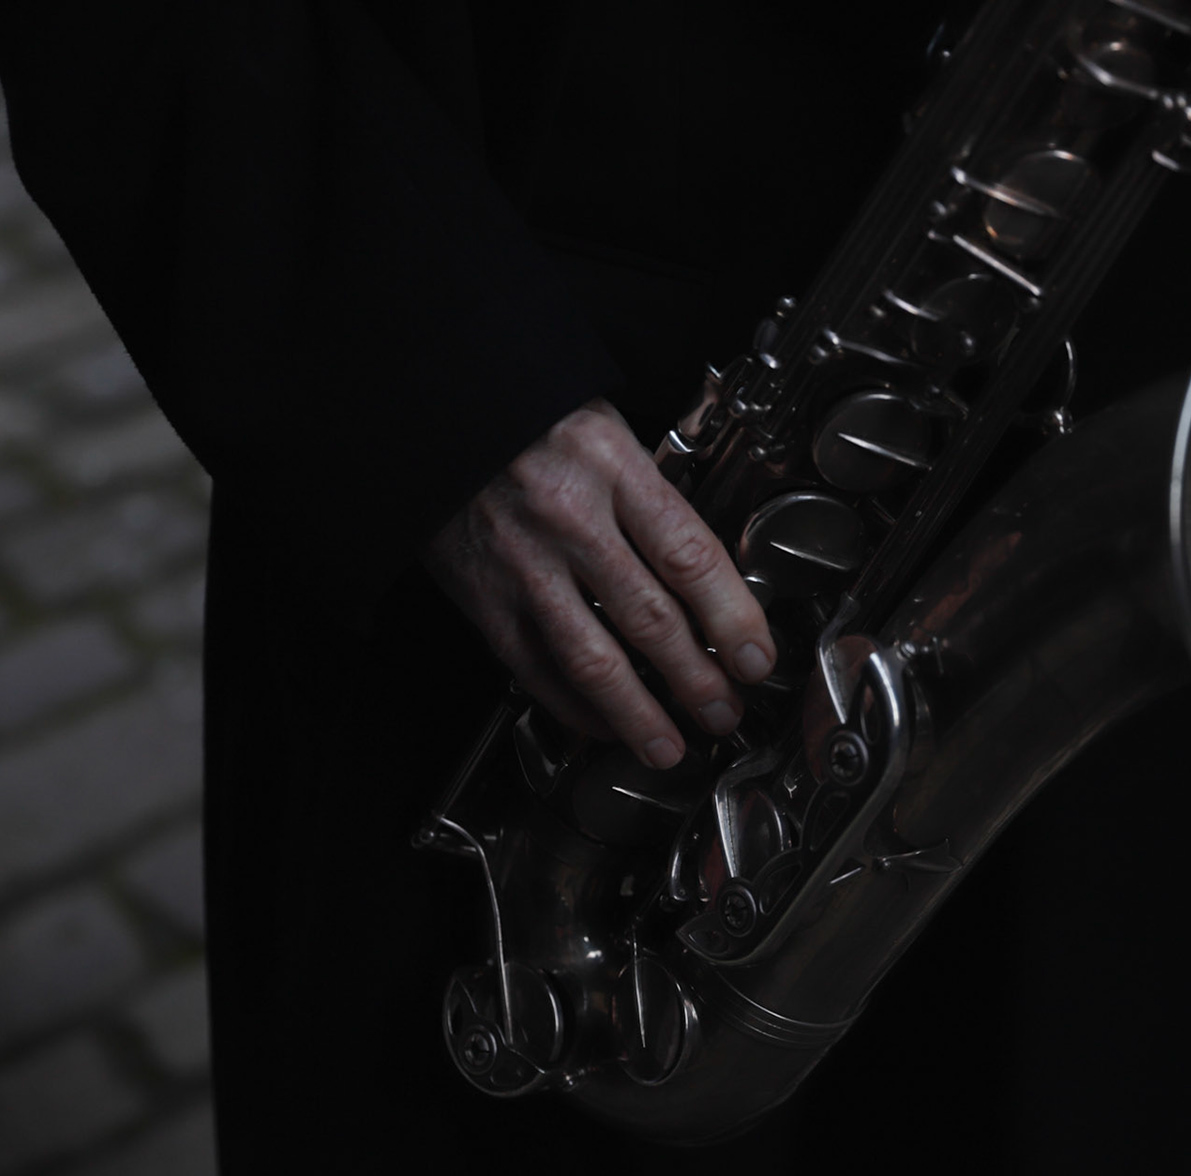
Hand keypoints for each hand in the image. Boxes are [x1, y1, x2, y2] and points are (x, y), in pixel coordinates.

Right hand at [426, 398, 775, 769]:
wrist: (434, 414)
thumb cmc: (530, 418)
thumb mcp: (607, 429)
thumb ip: (653, 499)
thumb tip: (709, 579)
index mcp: (612, 467)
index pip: (689, 557)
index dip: (731, 619)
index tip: (756, 658)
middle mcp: (568, 517)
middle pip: (650, 619)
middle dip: (697, 680)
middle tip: (725, 711)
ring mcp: (522, 563)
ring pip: (591, 659)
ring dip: (638, 714)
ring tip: (669, 746)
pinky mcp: (484, 597)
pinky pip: (535, 668)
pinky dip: (573, 707)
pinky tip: (605, 725)